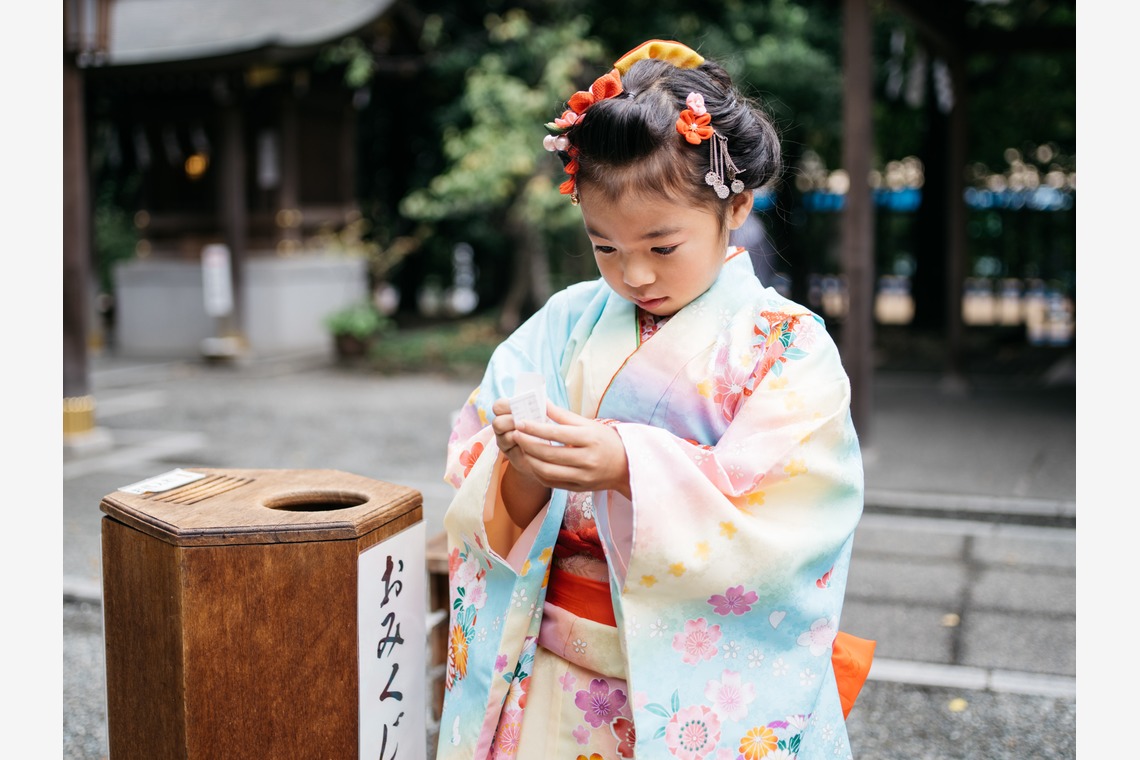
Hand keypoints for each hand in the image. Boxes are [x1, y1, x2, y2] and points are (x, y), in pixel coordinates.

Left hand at [506, 402, 631, 499]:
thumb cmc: (606, 440)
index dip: (536, 428)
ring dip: (530, 459)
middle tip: (515, 434)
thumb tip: (541, 402)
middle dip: (528, 444)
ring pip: (547, 471)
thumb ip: (563, 415)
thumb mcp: (589, 424)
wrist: (627, 466)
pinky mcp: (578, 488)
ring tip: (522, 447)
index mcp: (590, 439)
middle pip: (550, 454)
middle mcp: (587, 459)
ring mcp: (582, 477)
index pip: (558, 433)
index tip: (520, 422)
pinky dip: (538, 472)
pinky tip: (532, 461)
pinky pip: (552, 482)